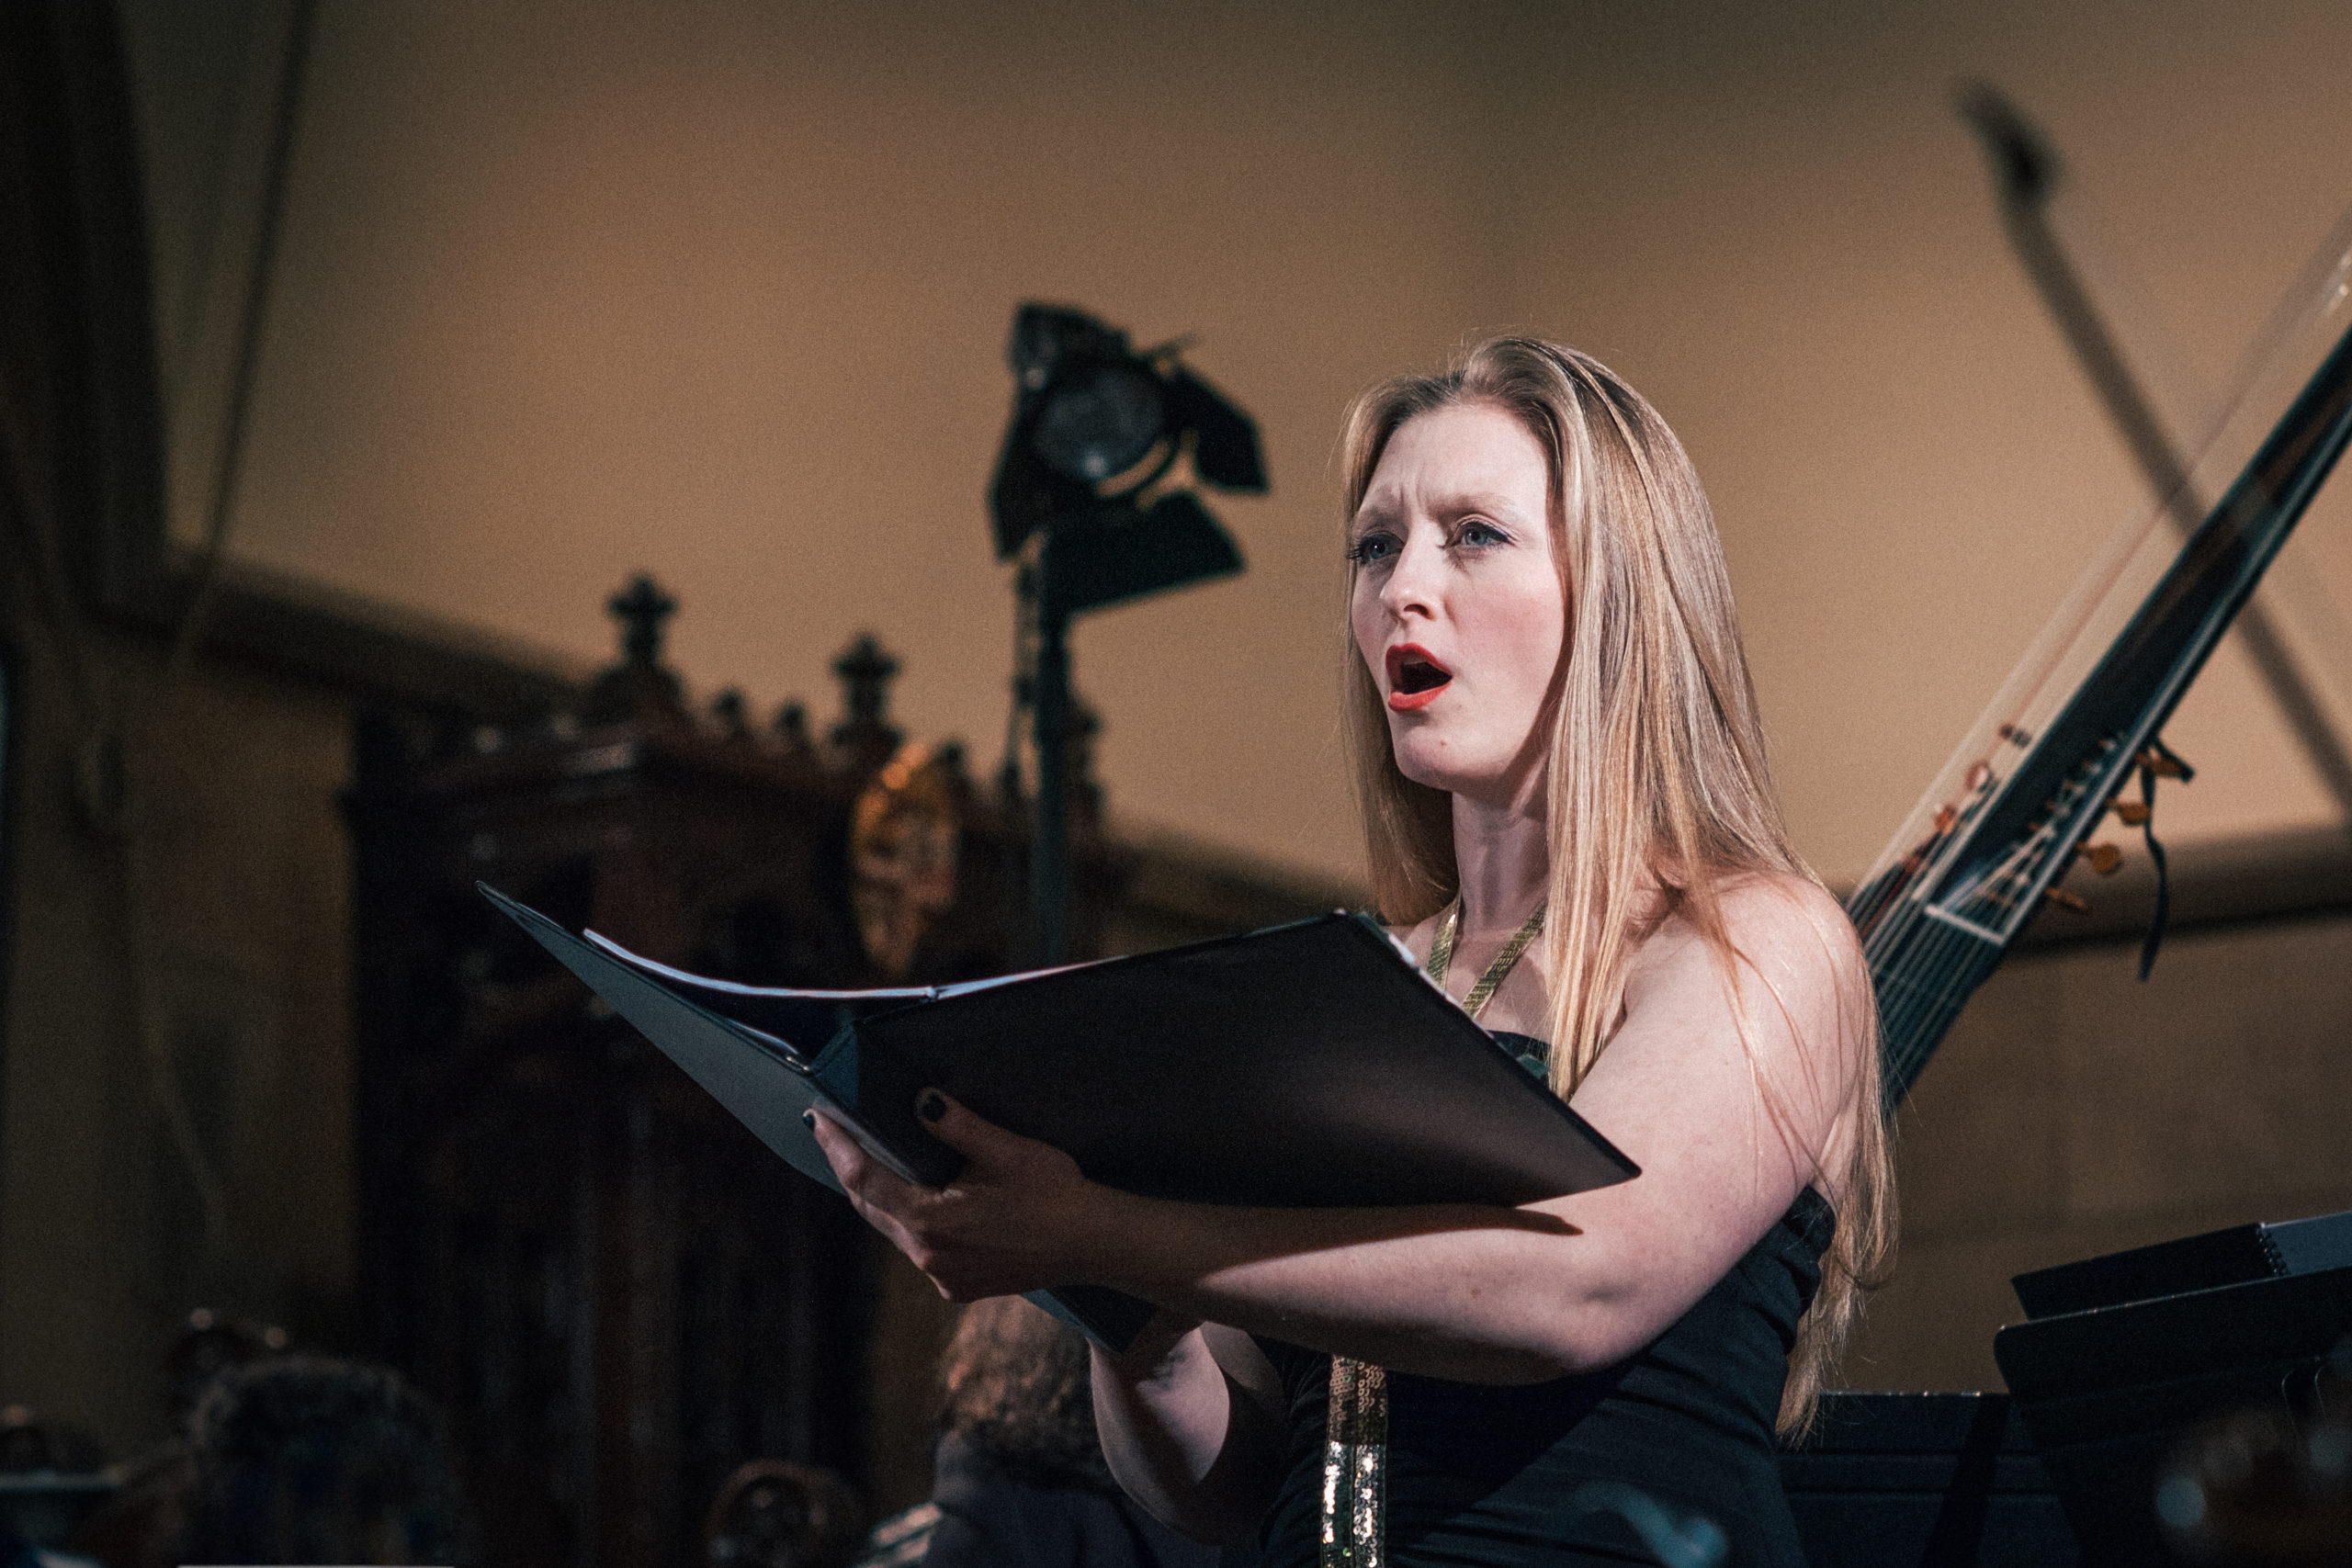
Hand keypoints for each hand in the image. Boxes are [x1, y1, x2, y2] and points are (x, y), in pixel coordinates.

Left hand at [808, 1090, 1113, 1300]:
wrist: (1093, 1244)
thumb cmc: (1054, 1193)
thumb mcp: (1006, 1150)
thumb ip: (957, 1125)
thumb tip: (919, 1100)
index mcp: (931, 1221)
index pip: (864, 1179)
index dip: (837, 1146)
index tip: (816, 1119)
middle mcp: (927, 1256)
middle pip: (870, 1206)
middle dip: (851, 1168)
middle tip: (832, 1132)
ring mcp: (942, 1276)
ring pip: (893, 1229)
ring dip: (879, 1195)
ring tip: (868, 1158)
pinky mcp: (958, 1285)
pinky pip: (919, 1247)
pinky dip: (909, 1219)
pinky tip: (917, 1197)